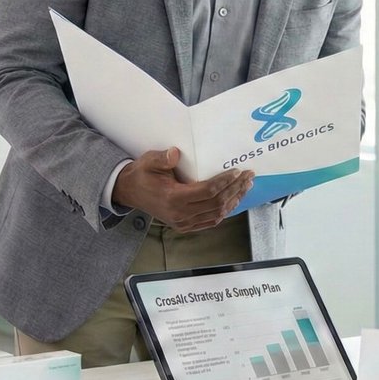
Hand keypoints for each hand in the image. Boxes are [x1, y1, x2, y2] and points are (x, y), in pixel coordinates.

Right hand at [112, 148, 253, 232]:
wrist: (130, 191)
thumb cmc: (142, 174)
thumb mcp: (149, 161)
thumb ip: (162, 158)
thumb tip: (175, 153)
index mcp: (173, 198)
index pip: (207, 191)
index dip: (224, 182)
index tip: (237, 171)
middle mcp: (180, 214)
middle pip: (216, 203)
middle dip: (235, 189)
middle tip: (248, 176)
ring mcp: (183, 223)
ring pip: (216, 214)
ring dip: (234, 200)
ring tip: (246, 186)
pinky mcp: (185, 226)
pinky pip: (210, 221)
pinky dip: (224, 212)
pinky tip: (233, 200)